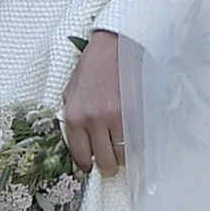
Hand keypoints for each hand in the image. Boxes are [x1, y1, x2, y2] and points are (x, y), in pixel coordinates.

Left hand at [62, 29, 127, 176]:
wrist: (114, 45)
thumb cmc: (92, 67)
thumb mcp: (70, 92)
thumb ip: (72, 119)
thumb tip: (78, 145)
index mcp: (75, 117)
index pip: (81, 156)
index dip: (87, 165)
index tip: (91, 165)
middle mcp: (95, 121)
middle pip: (105, 161)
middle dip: (107, 165)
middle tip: (110, 162)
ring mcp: (118, 117)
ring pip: (124, 155)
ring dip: (123, 155)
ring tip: (123, 148)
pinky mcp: (137, 112)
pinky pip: (139, 141)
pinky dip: (137, 144)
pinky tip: (134, 138)